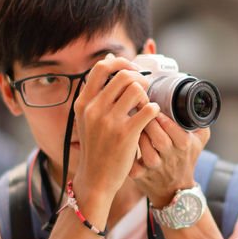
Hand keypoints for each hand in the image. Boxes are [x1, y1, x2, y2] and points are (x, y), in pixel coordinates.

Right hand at [73, 55, 159, 200]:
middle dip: (139, 79)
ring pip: (136, 89)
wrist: (95, 179)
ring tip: (145, 105)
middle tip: (144, 90)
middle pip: (123, 76)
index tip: (131, 70)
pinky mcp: (125, 135)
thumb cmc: (96, 147)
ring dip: (146, 94)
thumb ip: (96, 92)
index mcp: (83, 103)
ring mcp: (109, 122)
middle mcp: (94, 109)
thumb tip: (108, 59)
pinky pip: (148, 109)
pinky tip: (151, 116)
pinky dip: (154, 109)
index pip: (101, 68)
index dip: (120, 63)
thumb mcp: (86, 118)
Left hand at [130, 112, 209, 205]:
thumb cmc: (185, 159)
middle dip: (149, 122)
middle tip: (140, 111)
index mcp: (184, 147)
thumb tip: (197, 102)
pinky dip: (127, 152)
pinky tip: (125, 141)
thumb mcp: (199, 141)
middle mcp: (170, 158)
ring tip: (132, 123)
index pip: (174, 129)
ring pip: (144, 149)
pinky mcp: (140, 175)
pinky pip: (132, 162)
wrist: (175, 189)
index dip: (162, 117)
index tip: (155, 109)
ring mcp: (154, 168)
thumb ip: (199, 122)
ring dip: (137, 134)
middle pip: (159, 138)